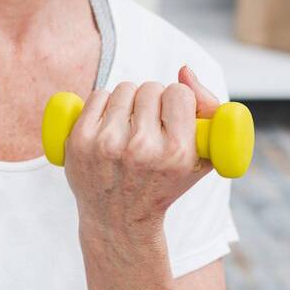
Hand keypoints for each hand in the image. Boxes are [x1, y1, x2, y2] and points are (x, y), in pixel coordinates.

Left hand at [62, 65, 223, 238]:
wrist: (119, 220)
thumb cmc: (165, 182)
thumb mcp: (203, 157)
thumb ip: (209, 108)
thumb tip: (183, 69)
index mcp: (176, 153)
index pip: (179, 92)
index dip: (178, 102)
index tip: (173, 118)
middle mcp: (141, 149)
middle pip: (150, 88)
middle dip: (153, 101)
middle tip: (151, 126)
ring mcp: (106, 144)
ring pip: (125, 89)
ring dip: (130, 102)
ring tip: (131, 127)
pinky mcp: (80, 140)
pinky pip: (99, 95)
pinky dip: (106, 104)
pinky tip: (111, 126)